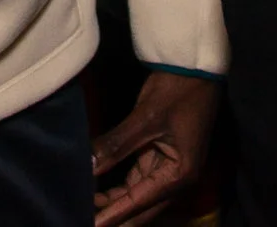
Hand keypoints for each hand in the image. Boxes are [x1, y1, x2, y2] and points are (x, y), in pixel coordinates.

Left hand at [92, 70, 219, 226]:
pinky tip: (96, 189)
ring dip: (112, 202)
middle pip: (140, 208)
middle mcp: (176, 179)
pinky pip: (136, 180)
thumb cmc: (177, 90)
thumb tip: (88, 167)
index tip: (90, 225)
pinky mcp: (160, 157)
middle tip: (81, 215)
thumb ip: (116, 145)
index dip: (112, 215)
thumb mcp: (145, 118)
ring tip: (82, 205)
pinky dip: (117, 187)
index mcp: (179, 175)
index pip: (138, 202)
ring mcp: (168, 168)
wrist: (195, 66)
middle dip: (113, 215)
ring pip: (136, 196)